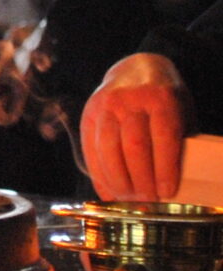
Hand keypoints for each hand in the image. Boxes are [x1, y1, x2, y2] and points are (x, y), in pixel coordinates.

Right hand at [81, 52, 193, 200]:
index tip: (167, 192)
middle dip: (140, 178)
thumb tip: (178, 184)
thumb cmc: (166, 100)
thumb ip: (179, 141)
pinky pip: (90, 149)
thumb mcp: (181, 112)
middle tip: (148, 200)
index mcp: (160, 98)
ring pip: (108, 149)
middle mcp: (130, 99)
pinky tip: (108, 192)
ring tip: (128, 199)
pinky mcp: (88, 114)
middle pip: (134, 145)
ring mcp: (105, 105)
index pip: (163, 137)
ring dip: (118, 180)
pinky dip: (99, 175)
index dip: (165, 168)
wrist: (136, 70)